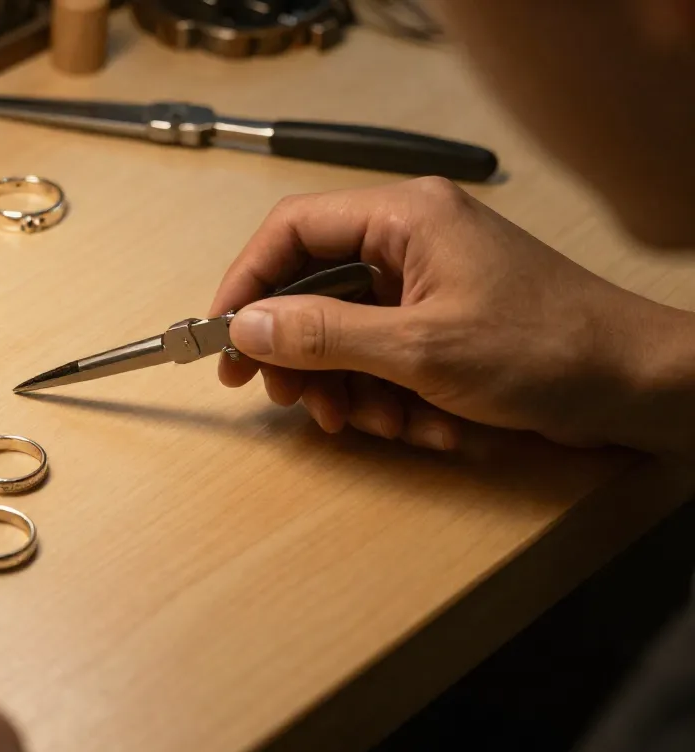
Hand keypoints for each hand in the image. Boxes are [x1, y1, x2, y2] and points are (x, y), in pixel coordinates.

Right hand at [209, 176, 694, 455]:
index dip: (246, 283)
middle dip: (304, 355)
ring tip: (378, 424)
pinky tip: (426, 426)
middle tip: (295, 400)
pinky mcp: (443, 325)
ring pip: (345, 335)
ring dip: (351, 389)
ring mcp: (428, 284)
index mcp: (405, 217)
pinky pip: (383, 359)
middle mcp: (411, 240)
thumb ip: (323, 335)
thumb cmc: (548, 351)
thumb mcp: (419, 349)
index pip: (291, 230)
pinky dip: (390, 399)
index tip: (221, 339)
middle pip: (313, 289)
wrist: (638, 387)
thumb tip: (245, 327)